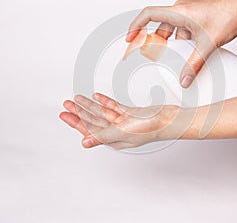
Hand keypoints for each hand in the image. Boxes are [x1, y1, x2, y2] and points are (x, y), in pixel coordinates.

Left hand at [59, 93, 179, 149]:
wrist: (168, 118)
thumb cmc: (151, 128)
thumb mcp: (123, 132)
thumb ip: (103, 136)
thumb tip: (85, 143)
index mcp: (113, 138)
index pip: (89, 130)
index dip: (75, 122)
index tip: (64, 115)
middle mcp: (117, 130)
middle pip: (93, 120)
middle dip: (79, 112)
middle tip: (66, 105)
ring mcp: (124, 121)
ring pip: (102, 112)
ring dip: (89, 105)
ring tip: (78, 99)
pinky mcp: (130, 112)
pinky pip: (114, 106)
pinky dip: (105, 102)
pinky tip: (97, 97)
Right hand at [126, 0, 236, 87]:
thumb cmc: (229, 15)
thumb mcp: (209, 44)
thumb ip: (195, 64)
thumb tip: (184, 80)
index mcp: (179, 11)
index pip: (148, 14)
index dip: (135, 26)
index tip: (129, 39)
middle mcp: (180, 9)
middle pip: (159, 26)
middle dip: (154, 42)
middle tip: (152, 56)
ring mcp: (188, 12)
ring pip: (171, 29)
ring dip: (171, 43)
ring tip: (173, 57)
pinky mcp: (195, 16)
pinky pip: (181, 29)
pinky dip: (181, 40)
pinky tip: (189, 51)